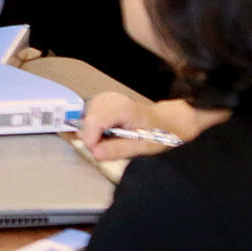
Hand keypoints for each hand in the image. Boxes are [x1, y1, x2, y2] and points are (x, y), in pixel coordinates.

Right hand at [76, 92, 210, 160]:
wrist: (164, 121)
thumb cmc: (158, 132)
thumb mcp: (143, 147)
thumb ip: (118, 150)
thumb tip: (96, 152)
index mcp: (124, 109)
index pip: (93, 122)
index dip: (91, 140)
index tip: (98, 151)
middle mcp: (113, 99)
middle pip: (87, 122)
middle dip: (94, 138)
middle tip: (110, 145)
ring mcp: (106, 98)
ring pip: (86, 120)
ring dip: (95, 133)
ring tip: (113, 137)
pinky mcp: (102, 100)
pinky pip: (89, 117)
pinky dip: (96, 127)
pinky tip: (109, 130)